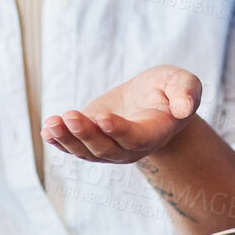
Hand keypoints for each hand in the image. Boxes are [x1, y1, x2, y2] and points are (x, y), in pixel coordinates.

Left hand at [42, 66, 201, 163]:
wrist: (153, 100)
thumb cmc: (170, 90)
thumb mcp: (183, 82)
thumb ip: (187, 93)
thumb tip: (185, 108)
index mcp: (155, 132)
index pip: (135, 137)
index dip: (119, 131)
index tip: (102, 117)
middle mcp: (131, 147)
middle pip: (106, 148)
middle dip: (85, 134)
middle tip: (69, 116)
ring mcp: (110, 147)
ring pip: (87, 151)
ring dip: (67, 139)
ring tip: (52, 123)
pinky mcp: (91, 140)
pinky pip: (74, 148)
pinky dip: (59, 142)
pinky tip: (47, 132)